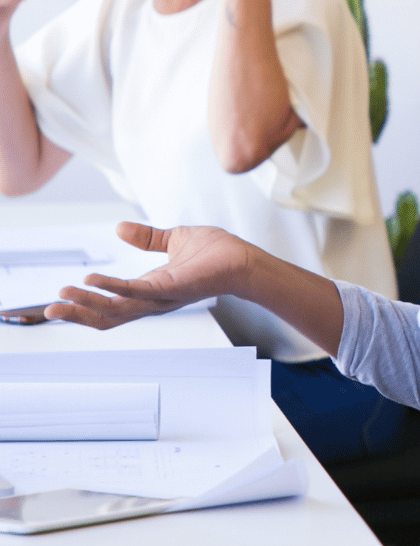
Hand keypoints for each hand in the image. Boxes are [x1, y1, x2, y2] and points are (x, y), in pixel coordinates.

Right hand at [43, 221, 250, 328]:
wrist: (243, 259)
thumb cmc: (216, 253)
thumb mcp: (174, 240)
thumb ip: (147, 239)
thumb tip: (119, 228)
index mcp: (149, 290)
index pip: (110, 304)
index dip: (84, 304)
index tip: (58, 300)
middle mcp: (152, 300)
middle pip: (107, 316)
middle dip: (76, 315)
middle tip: (49, 311)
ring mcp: (160, 297)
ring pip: (116, 310)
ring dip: (86, 304)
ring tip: (61, 298)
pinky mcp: (170, 289)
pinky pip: (135, 292)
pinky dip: (111, 288)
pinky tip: (91, 282)